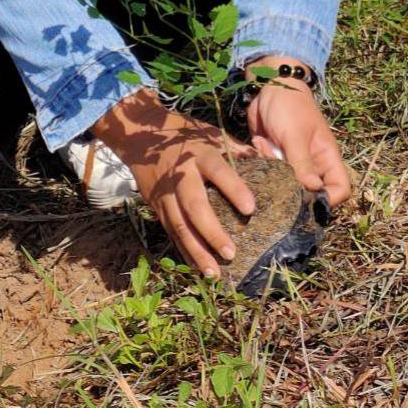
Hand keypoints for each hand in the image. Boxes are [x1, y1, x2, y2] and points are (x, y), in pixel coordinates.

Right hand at [91, 87, 255, 276]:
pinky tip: (198, 268)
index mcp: (198, 153)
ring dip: (196, 251)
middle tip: (231, 253)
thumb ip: (236, 149)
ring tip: (215, 273)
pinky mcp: (156, 206)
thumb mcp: (210, 133)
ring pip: (180, 225)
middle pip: (195, 206)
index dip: (233, 188)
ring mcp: (165, 193)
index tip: (251, 208)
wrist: (139, 135)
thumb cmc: (184, 134)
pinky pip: (171, 232)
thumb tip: (267, 161)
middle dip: (212, 231)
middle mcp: (180, 175)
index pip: (217, 171)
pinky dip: (184, 252)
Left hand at [245, 60, 350, 211]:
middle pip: (310, 193)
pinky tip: (258, 142)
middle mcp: (312, 164)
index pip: (340, 188)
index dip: (329, 200)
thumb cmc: (289, 106)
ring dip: (273, 171)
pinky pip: (269, 173)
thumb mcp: (295, 136)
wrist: (267, 85)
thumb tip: (315, 192)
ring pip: (286, 184)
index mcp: (327, 157)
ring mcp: (292, 162)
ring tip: (265, 147)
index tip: (308, 200)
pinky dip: (262, 161)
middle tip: (277, 171)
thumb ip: (303, 164)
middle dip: (291, 187)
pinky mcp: (274, 158)